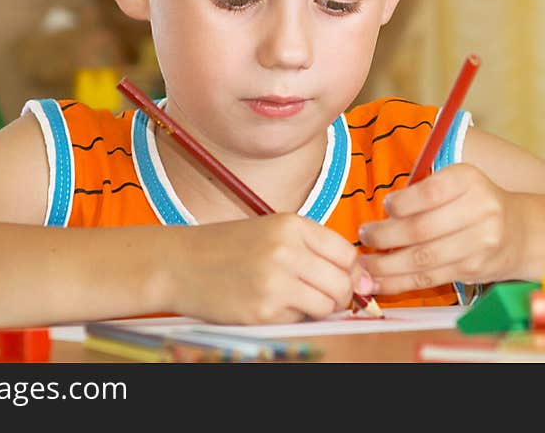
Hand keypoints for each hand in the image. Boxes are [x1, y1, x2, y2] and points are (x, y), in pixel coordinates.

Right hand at [164, 214, 373, 324]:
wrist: (180, 263)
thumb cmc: (228, 248)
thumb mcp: (271, 231)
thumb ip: (314, 249)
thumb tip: (364, 281)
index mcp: (291, 224)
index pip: (346, 253)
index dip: (348, 270)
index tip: (336, 277)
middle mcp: (286, 250)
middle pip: (342, 282)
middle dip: (338, 294)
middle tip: (317, 294)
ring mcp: (275, 281)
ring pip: (327, 305)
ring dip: (317, 308)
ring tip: (292, 299)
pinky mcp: (263, 310)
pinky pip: (300, 320)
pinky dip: (292, 318)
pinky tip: (270, 305)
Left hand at [357, 163, 525, 294]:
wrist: (520, 232)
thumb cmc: (473, 201)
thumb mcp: (456, 182)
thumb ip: (423, 190)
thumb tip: (381, 211)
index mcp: (469, 181)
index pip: (430, 193)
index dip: (401, 203)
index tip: (385, 207)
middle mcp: (480, 212)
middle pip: (422, 229)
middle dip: (385, 236)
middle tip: (364, 236)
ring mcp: (479, 244)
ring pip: (423, 259)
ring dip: (387, 265)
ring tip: (364, 264)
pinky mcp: (472, 271)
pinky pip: (429, 279)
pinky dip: (399, 282)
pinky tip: (379, 281)